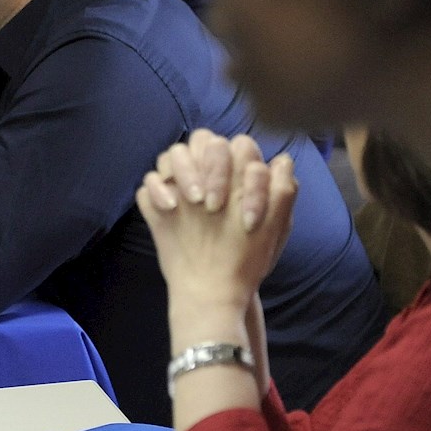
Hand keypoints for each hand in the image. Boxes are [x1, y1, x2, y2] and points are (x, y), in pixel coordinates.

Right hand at [135, 132, 296, 313]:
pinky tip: (170, 209)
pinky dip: (156, 190)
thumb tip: (281, 160)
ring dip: (182, 170)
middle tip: (214, 201)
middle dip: (211, 165)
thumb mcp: (274, 227)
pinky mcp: (157, 206)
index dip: (242, 168)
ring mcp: (180, 189)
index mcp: (236, 176)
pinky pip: (147, 182)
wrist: (215, 290)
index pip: (236, 144)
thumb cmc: (247, 258)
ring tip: (193, 203)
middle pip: (201, 140)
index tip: (244, 210)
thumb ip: (283, 191)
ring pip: (172, 154)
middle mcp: (207, 176)